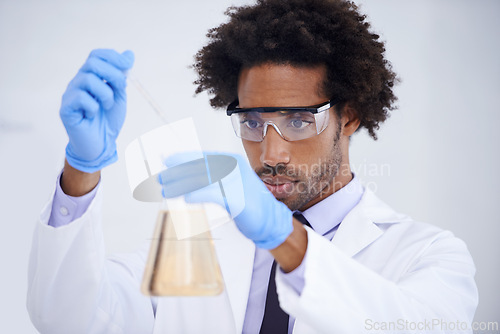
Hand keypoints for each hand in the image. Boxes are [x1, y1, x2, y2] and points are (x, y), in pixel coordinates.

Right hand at [60, 49, 133, 172]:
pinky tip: (92, 116)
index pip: (96, 55)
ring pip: (88, 79)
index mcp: (91, 77)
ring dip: (106, 94)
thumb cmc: (108, 120)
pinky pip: (82, 98)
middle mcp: (78, 82)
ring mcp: (70, 94)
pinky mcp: (66, 108)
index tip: (128, 65)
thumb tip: (129, 53)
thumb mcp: (120, 96)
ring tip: (107, 106)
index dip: (113, 57)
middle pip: (92, 63)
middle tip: (121, 89)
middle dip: (113, 74)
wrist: (101, 144)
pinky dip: (94, 107)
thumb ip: (122, 76)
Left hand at [158, 152, 292, 248]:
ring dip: (181, 185)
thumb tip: (187, 175)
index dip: (183, 157)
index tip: (166, 159)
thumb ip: (213, 178)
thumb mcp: (230, 184)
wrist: (270, 220)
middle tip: (161, 178)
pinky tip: (186, 198)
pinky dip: (198, 195)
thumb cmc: (248, 202)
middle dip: (177, 172)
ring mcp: (237, 183)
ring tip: (166, 190)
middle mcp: (234, 169)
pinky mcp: (238, 200)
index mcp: (232, 161)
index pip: (202, 156)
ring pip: (202, 180)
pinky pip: (214, 195)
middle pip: (199, 167)